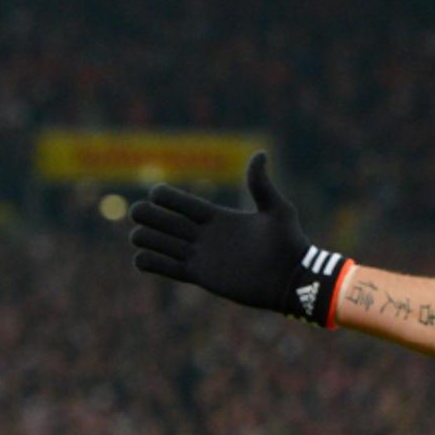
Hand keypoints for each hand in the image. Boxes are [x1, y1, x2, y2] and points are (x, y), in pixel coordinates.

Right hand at [129, 153, 352, 326]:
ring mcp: (201, 256)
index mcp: (218, 216)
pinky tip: (142, 259)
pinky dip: (149, 263)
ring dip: (144, 239)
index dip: (163, 196)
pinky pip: (167, 268)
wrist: (292, 280)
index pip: (179, 202)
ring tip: (141, 238)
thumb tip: (260, 153)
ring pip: (159, 243)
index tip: (157, 195)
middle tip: (141, 215)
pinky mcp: (200, 276)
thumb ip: (262, 184)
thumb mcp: (278, 210)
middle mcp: (205, 235)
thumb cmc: (290, 244)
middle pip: (163, 220)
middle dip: (147, 215)